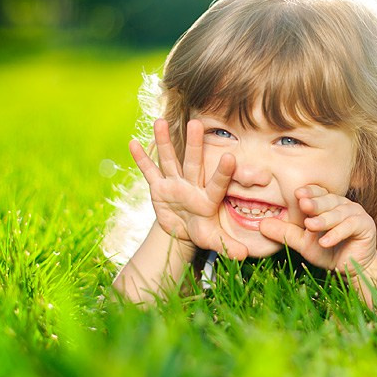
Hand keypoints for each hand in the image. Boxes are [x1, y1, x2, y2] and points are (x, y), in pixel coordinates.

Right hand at [129, 118, 247, 259]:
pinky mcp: (158, 187)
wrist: (183, 228)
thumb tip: (243, 256)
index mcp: (208, 198)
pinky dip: (141, 159)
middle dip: (195, 144)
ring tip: (159, 121)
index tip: (231, 156)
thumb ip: (228, 245)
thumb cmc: (202, 231)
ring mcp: (174, 184)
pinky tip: (133, 143)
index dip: (223, 172)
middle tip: (196, 123)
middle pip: (194, 163)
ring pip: (170, 160)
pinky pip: (149, 171)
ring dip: (165, 141)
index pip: (217, 184)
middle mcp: (192, 186)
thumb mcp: (213, 240)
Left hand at [258, 185, 376, 275]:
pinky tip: (325, 241)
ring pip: (339, 212)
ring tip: (310, 226)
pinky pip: (351, 226)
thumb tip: (261, 225)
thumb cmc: (328, 251)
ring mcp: (356, 213)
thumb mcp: (303, 242)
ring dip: (324, 220)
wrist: (351, 269)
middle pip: (328, 200)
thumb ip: (285, 233)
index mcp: (329, 204)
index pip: (318, 193)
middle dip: (315, 203)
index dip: (309, 192)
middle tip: (303, 204)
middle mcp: (343, 204)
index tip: (297, 194)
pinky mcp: (366, 226)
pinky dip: (337, 233)